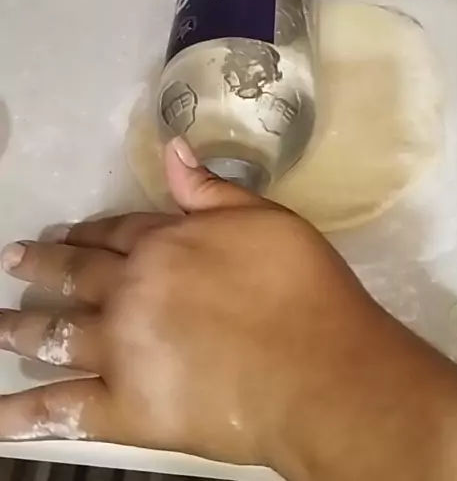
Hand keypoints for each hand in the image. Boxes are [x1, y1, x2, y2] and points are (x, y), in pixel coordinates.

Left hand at [1, 139, 456, 480]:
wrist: (320, 371)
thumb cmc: (302, 288)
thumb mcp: (265, 219)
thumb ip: (211, 189)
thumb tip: (171, 148)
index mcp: (164, 245)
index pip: (115, 233)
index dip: (88, 231)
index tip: (65, 232)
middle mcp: (130, 292)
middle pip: (75, 275)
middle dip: (42, 266)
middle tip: (11, 261)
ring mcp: (122, 352)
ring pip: (56, 335)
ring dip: (21, 328)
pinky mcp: (126, 409)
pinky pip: (65, 411)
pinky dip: (27, 413)